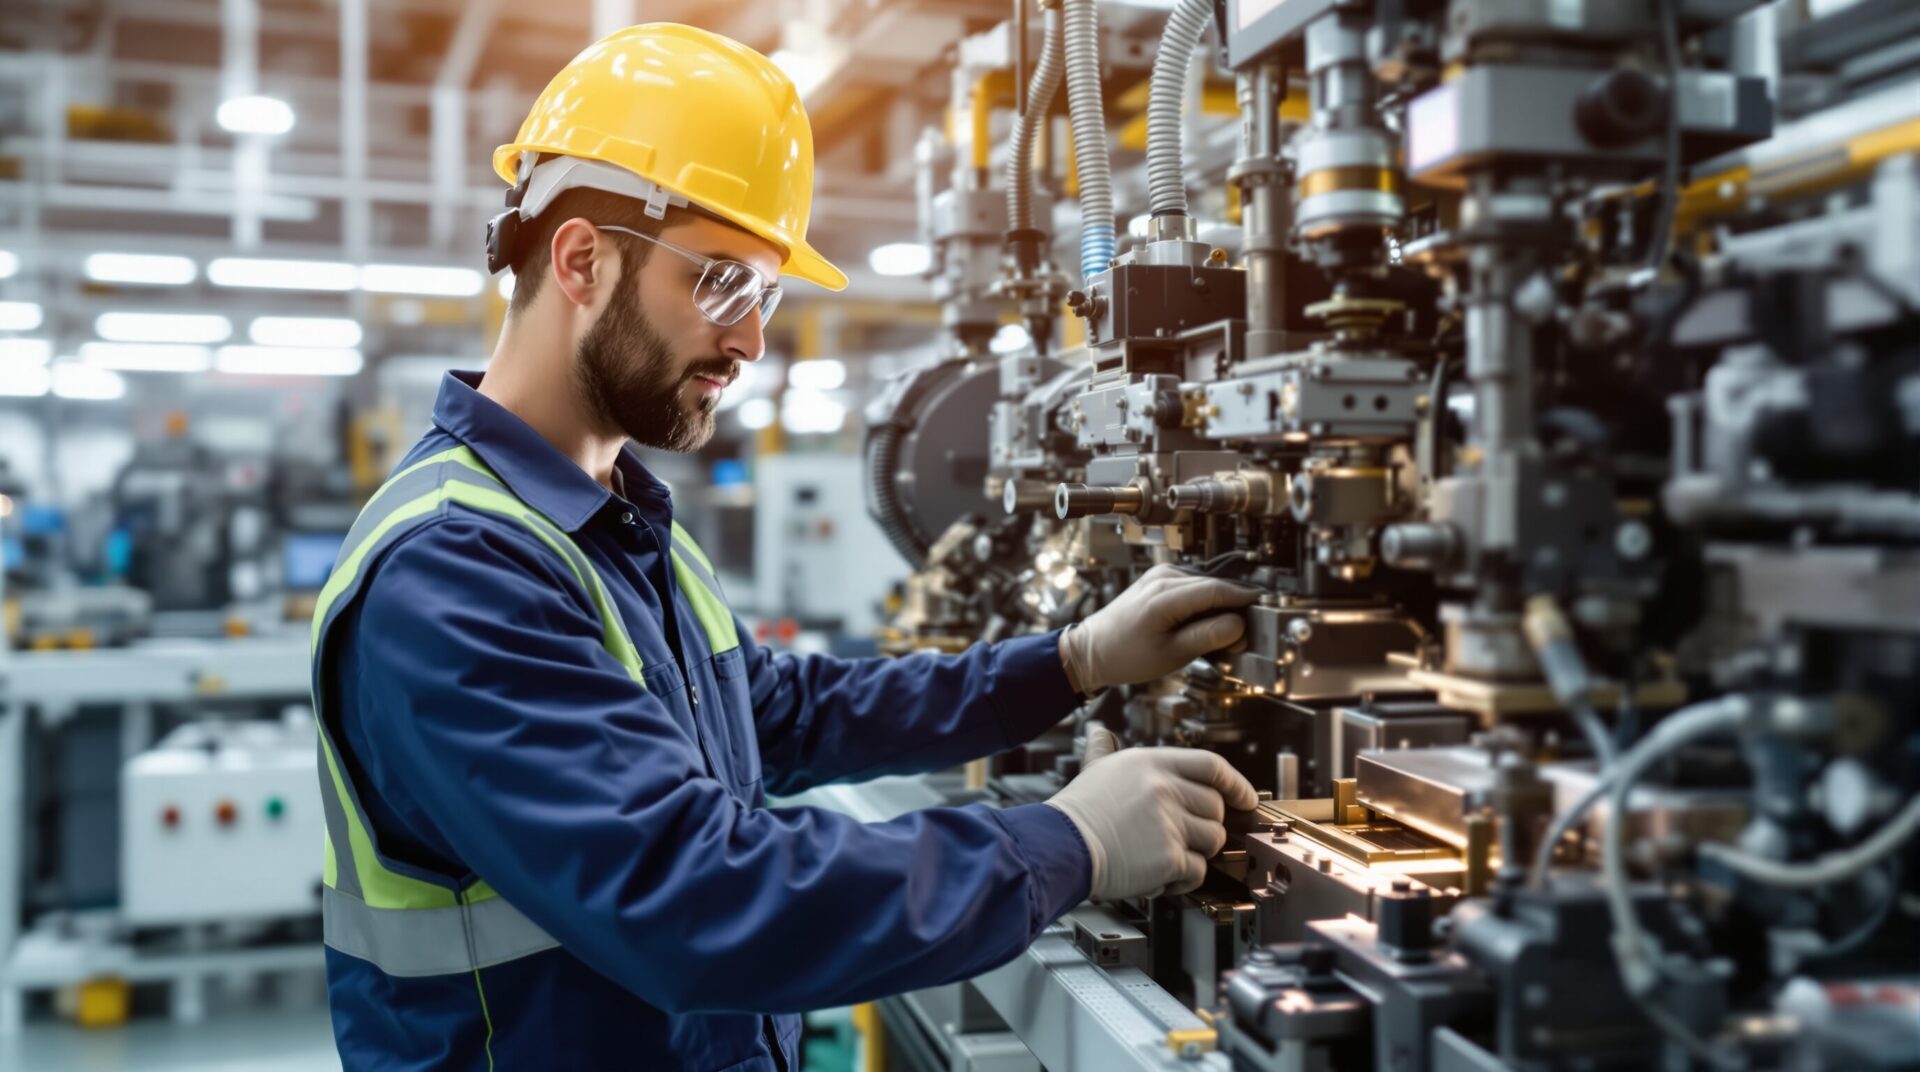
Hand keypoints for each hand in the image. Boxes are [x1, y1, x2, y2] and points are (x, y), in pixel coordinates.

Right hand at [1045, 726, 1257, 899]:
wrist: (1059, 846)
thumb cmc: (1075, 812)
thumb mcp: (1094, 769)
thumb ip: (1105, 750)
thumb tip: (1099, 733)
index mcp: (1152, 763)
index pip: (1212, 766)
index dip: (1236, 784)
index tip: (1246, 798)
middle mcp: (1165, 788)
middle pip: (1216, 807)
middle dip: (1207, 826)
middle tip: (1187, 837)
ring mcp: (1169, 822)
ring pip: (1212, 840)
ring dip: (1196, 853)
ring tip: (1167, 857)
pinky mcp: (1168, 857)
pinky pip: (1197, 871)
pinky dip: (1184, 879)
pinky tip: (1162, 877)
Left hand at [1059, 564, 1260, 692]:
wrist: (1093, 649)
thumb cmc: (1126, 656)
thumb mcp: (1172, 655)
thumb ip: (1208, 638)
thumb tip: (1239, 625)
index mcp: (1164, 597)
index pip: (1217, 590)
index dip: (1244, 600)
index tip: (1264, 613)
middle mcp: (1163, 577)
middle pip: (1214, 585)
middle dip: (1235, 607)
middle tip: (1247, 633)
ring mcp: (1161, 575)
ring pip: (1206, 585)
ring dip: (1221, 604)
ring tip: (1226, 633)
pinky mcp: (1160, 579)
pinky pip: (1194, 586)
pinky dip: (1206, 602)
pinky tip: (1208, 622)